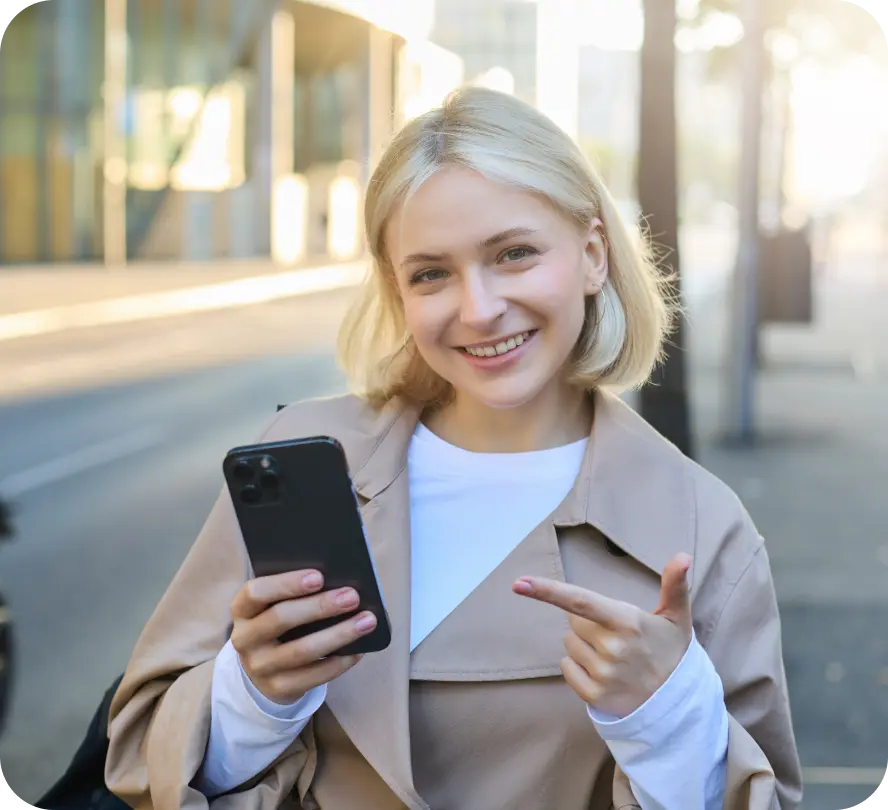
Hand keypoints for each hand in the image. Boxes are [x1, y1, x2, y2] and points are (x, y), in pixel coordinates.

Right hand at [230, 569, 377, 704]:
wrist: (263, 667)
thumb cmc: (278, 622)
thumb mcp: (275, 604)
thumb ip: (295, 592)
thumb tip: (338, 580)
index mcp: (242, 609)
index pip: (255, 593)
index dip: (286, 584)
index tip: (319, 576)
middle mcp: (245, 639)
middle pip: (280, 619)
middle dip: (320, 606)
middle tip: (352, 596)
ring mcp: (260, 667)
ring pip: (301, 651)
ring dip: (338, 634)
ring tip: (367, 620)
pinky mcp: (279, 688)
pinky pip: (313, 676)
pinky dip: (340, 661)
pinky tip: (359, 649)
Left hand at [512, 553, 692, 718]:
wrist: (677, 704)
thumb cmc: (670, 650)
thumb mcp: (677, 616)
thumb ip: (676, 584)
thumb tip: (684, 555)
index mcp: (627, 622)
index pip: (581, 601)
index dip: (547, 591)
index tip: (519, 583)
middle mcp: (612, 648)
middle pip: (573, 620)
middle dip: (587, 621)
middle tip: (615, 633)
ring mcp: (602, 674)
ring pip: (568, 644)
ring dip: (583, 644)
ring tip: (613, 655)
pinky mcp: (594, 696)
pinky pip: (566, 668)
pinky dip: (577, 666)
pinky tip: (603, 672)